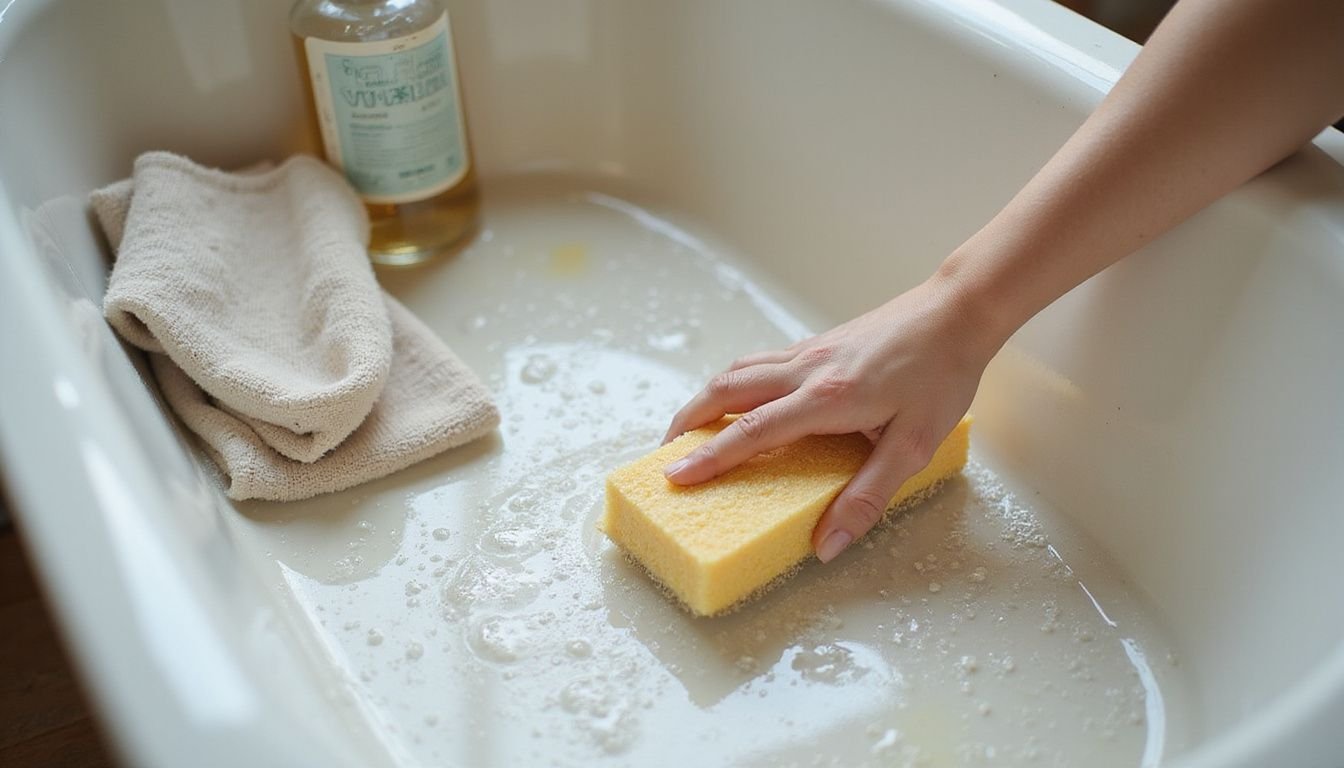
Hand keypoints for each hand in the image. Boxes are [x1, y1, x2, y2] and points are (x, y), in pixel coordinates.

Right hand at [662, 275, 997, 562]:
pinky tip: (738, 399)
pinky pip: (759, 362)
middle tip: (665, 456)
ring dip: (705, 400)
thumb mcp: (914, 446)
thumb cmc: (941, 374)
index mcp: (826, 398)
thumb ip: (868, 495)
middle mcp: (806, 370)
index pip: (752, 431)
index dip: (710, 458)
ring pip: (737, 371)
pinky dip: (733, 382)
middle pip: (725, 391)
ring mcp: (808, 352)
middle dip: (687, 423)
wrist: (956, 313)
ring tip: (688, 430)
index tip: (675, 478)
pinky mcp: (816, 344)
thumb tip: (829, 543)